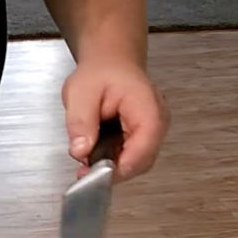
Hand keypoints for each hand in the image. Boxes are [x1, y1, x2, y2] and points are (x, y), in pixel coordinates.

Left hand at [62, 61, 169, 180]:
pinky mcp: (142, 138)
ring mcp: (152, 132)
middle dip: (112, 171)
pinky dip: (112, 162)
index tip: (94, 174)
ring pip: (136, 163)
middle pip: (142, 161)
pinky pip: (130, 157)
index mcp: (148, 108)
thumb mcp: (80, 92)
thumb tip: (81, 151)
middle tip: (83, 172)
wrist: (110, 64)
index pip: (144, 146)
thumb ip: (80, 121)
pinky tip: (93, 158)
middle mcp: (157, 123)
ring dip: (111, 168)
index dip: (120, 166)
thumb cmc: (99, 73)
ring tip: (85, 164)